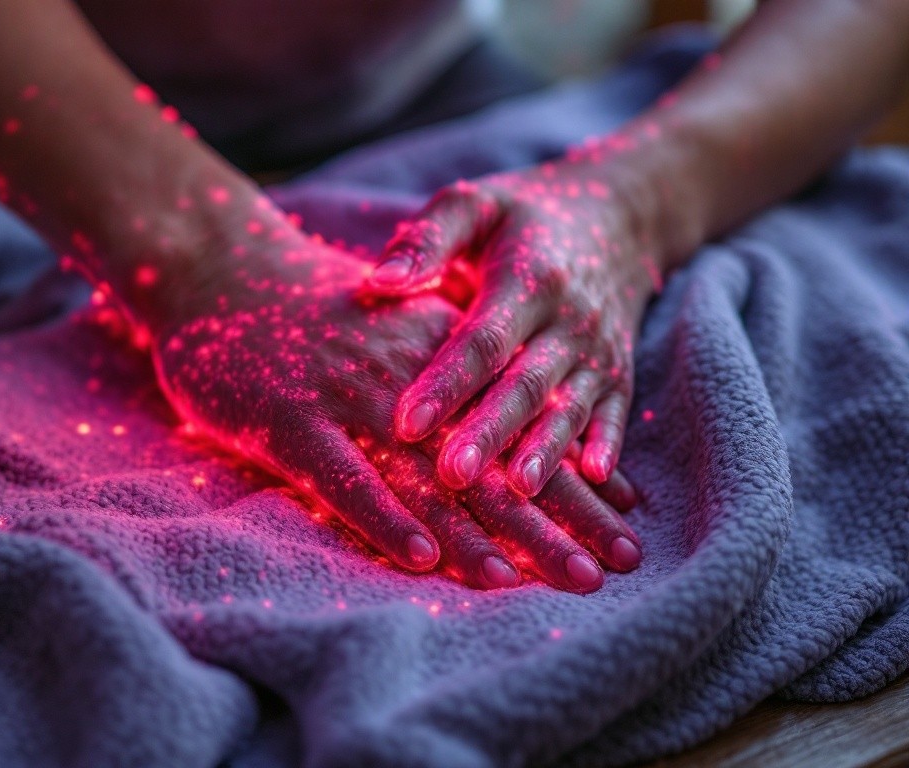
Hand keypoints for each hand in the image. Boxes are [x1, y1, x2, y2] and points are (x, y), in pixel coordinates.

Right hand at [150, 210, 642, 589]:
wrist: (222, 271)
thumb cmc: (317, 312)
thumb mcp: (402, 324)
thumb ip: (461, 370)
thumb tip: (527, 424)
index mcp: (441, 357)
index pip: (523, 429)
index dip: (574, 484)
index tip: (626, 531)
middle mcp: (408, 381)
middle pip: (492, 463)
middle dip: (557, 523)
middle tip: (609, 574)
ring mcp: (347, 400)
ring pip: (428, 479)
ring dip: (487, 536)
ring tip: (540, 582)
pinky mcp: (290, 424)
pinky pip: (343, 480)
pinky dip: (384, 519)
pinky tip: (423, 561)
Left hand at [366, 153, 662, 497]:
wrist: (617, 215)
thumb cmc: (521, 215)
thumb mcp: (474, 205)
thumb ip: (427, 239)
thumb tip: (378, 281)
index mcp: (525, 279)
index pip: (480, 340)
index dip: (445, 383)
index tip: (405, 422)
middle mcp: (567, 319)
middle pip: (524, 384)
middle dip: (489, 432)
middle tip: (451, 476)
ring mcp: (597, 349)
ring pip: (569, 406)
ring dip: (546, 450)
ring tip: (519, 492)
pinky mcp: (619, 371)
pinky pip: (615, 411)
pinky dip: (608, 443)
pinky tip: (594, 479)